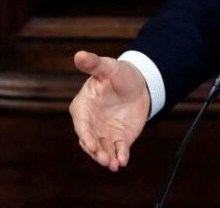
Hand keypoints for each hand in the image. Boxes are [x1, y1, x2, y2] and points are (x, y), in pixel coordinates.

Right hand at [69, 50, 150, 171]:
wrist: (140, 83)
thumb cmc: (119, 74)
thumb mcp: (108, 67)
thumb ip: (94, 64)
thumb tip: (79, 55)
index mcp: (83, 107)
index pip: (82, 124)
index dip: (86, 135)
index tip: (91, 144)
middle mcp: (91, 123)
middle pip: (90, 141)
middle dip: (95, 152)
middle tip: (104, 159)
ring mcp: (104, 132)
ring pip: (102, 149)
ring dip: (106, 158)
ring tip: (113, 165)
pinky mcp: (119, 138)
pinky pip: (118, 150)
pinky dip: (120, 156)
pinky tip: (123, 162)